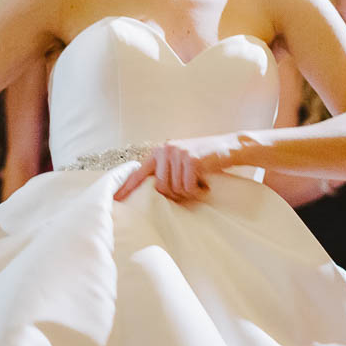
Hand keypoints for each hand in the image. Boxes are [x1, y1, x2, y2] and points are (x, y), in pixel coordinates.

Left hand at [113, 135, 236, 203]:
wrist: (230, 147)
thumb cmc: (205, 159)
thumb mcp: (181, 161)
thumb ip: (166, 171)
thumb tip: (154, 192)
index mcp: (160, 151)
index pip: (139, 171)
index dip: (127, 186)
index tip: (116, 199)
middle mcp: (166, 150)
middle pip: (160, 187)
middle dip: (175, 195)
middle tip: (190, 191)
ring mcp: (178, 153)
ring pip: (175, 189)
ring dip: (188, 193)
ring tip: (198, 185)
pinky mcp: (191, 160)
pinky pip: (188, 187)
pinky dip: (197, 191)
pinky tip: (204, 184)